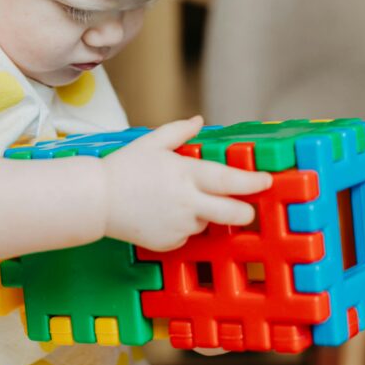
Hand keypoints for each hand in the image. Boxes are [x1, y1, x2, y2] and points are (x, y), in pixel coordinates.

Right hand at [102, 115, 272, 251]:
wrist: (97, 201)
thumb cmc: (123, 168)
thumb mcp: (151, 142)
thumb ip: (179, 131)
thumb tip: (199, 122)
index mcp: (187, 174)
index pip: (231, 180)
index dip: (253, 182)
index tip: (267, 181)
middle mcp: (188, 203)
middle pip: (234, 213)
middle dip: (245, 211)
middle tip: (244, 207)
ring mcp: (180, 226)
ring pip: (207, 222)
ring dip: (202, 214)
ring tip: (173, 202)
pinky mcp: (170, 243)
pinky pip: (187, 235)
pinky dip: (181, 226)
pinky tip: (161, 215)